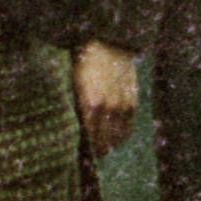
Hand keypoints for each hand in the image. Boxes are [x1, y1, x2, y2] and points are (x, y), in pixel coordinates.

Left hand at [72, 42, 138, 157]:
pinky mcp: (131, 101)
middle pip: (102, 139)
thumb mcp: (70, 81)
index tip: (78, 154)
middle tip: (90, 157)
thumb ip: (72, 102)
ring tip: (103, 151)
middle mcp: (106, 107)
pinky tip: (116, 142)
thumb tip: (68, 121)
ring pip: (116, 137)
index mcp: (87, 102)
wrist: (108, 42)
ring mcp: (121, 105)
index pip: (87, 134)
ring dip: (109, 146)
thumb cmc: (81, 60)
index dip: (84, 147)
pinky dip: (122, 137)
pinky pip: (128, 127)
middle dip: (96, 150)